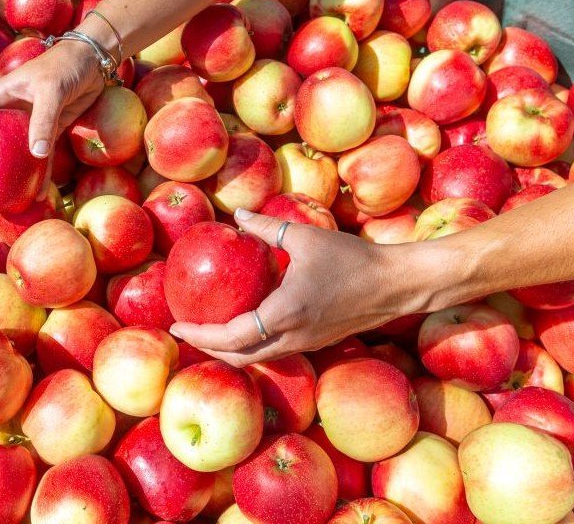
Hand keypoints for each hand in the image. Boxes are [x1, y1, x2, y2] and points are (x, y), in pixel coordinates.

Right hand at [0, 38, 104, 195]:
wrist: (94, 60)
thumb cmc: (66, 66)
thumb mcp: (51, 90)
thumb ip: (43, 120)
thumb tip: (36, 154)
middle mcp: (9, 109)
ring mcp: (30, 121)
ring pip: (12, 150)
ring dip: (9, 171)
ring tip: (5, 196)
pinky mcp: (51, 129)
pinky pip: (41, 155)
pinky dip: (41, 172)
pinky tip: (40, 192)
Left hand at [170, 208, 453, 365]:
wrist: (396, 285)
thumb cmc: (351, 258)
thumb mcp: (304, 237)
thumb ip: (265, 228)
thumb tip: (234, 215)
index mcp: (284, 314)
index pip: (231, 336)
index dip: (201, 335)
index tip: (177, 326)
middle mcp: (292, 337)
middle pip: (240, 358)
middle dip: (209, 349)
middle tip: (186, 333)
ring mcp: (306, 344)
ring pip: (258, 358)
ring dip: (230, 350)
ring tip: (209, 332)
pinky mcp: (317, 341)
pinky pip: (275, 350)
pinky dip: (252, 345)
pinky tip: (246, 325)